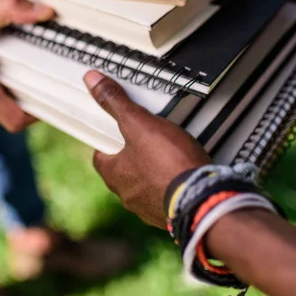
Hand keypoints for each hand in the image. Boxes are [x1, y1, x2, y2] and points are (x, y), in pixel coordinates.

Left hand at [84, 71, 209, 228]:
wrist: (203, 199)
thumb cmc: (168, 163)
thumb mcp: (138, 123)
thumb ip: (116, 102)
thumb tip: (92, 80)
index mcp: (115, 175)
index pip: (101, 156)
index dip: (108, 141)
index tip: (116, 130)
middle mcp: (128, 196)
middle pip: (124, 170)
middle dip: (134, 155)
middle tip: (148, 138)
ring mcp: (150, 208)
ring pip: (146, 185)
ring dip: (155, 172)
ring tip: (171, 154)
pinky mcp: (172, 215)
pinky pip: (168, 197)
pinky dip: (174, 185)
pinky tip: (185, 173)